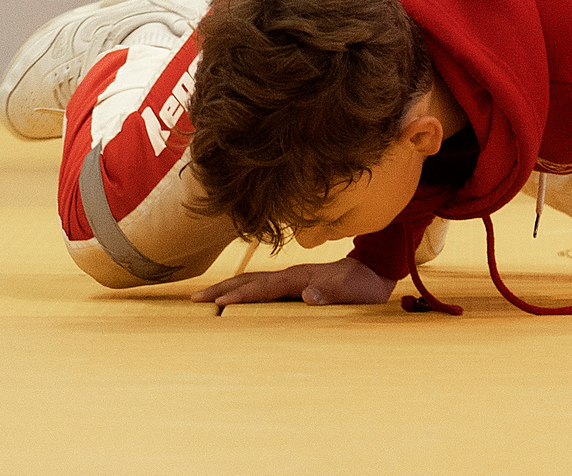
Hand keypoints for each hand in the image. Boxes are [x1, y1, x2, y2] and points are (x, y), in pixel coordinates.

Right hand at [191, 257, 390, 306]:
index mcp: (299, 279)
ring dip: (229, 287)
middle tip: (195, 298)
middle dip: (222, 288)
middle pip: (249, 280)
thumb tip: (308, 296)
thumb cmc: (363, 286)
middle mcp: (291, 276)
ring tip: (206, 296)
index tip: (218, 302)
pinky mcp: (295, 282)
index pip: (263, 288)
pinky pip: (263, 286)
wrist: (375, 269)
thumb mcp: (352, 293)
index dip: (241, 295)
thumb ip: (331, 294)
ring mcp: (292, 278)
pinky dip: (243, 289)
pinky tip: (237, 297)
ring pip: (253, 281)